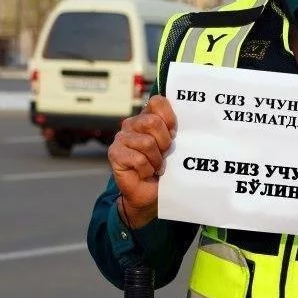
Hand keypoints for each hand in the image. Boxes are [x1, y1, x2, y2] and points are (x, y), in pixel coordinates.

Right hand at [107, 95, 176, 228]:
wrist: (150, 194)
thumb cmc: (163, 168)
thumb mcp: (172, 146)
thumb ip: (173, 129)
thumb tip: (183, 121)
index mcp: (146, 117)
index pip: (157, 102)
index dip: (169, 118)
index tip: (173, 134)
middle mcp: (132, 124)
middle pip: (152, 122)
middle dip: (164, 142)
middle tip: (164, 154)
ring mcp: (121, 138)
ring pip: (146, 142)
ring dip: (156, 160)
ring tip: (155, 166)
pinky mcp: (114, 153)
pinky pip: (138, 159)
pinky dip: (146, 170)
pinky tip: (145, 173)